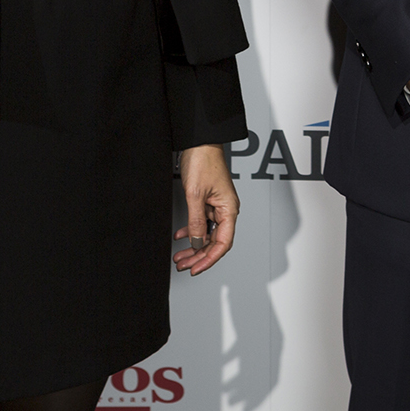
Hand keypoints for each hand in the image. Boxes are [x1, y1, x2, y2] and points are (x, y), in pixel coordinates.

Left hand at [174, 145, 238, 275]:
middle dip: (199, 256)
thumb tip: (197, 242)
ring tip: (180, 256)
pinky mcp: (209, 200)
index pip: (223, 243)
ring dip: (194, 246)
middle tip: (183, 265)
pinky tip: (180, 236)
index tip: (195, 268)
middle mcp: (226, 209)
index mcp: (229, 209)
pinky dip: (191, 231)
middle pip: (215, 242)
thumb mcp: (195, 195)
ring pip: (208, 234)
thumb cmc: (204, 161)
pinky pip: (202, 222)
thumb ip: (197, 221)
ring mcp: (218, 205)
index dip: (209, 259)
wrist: (200, 142)